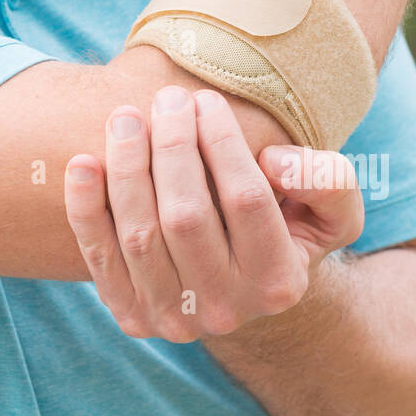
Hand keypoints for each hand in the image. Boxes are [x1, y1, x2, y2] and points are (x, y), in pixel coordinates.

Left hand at [63, 85, 363, 342]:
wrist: (242, 285)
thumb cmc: (287, 228)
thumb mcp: (332, 208)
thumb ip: (327, 182)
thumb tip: (275, 162)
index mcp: (278, 282)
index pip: (246, 200)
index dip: (223, 142)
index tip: (206, 100)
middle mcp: (225, 309)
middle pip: (186, 217)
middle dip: (172, 147)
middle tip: (167, 98)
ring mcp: (171, 318)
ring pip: (139, 235)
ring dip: (126, 167)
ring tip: (126, 116)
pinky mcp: (129, 313)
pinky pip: (98, 257)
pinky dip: (84, 208)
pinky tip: (83, 162)